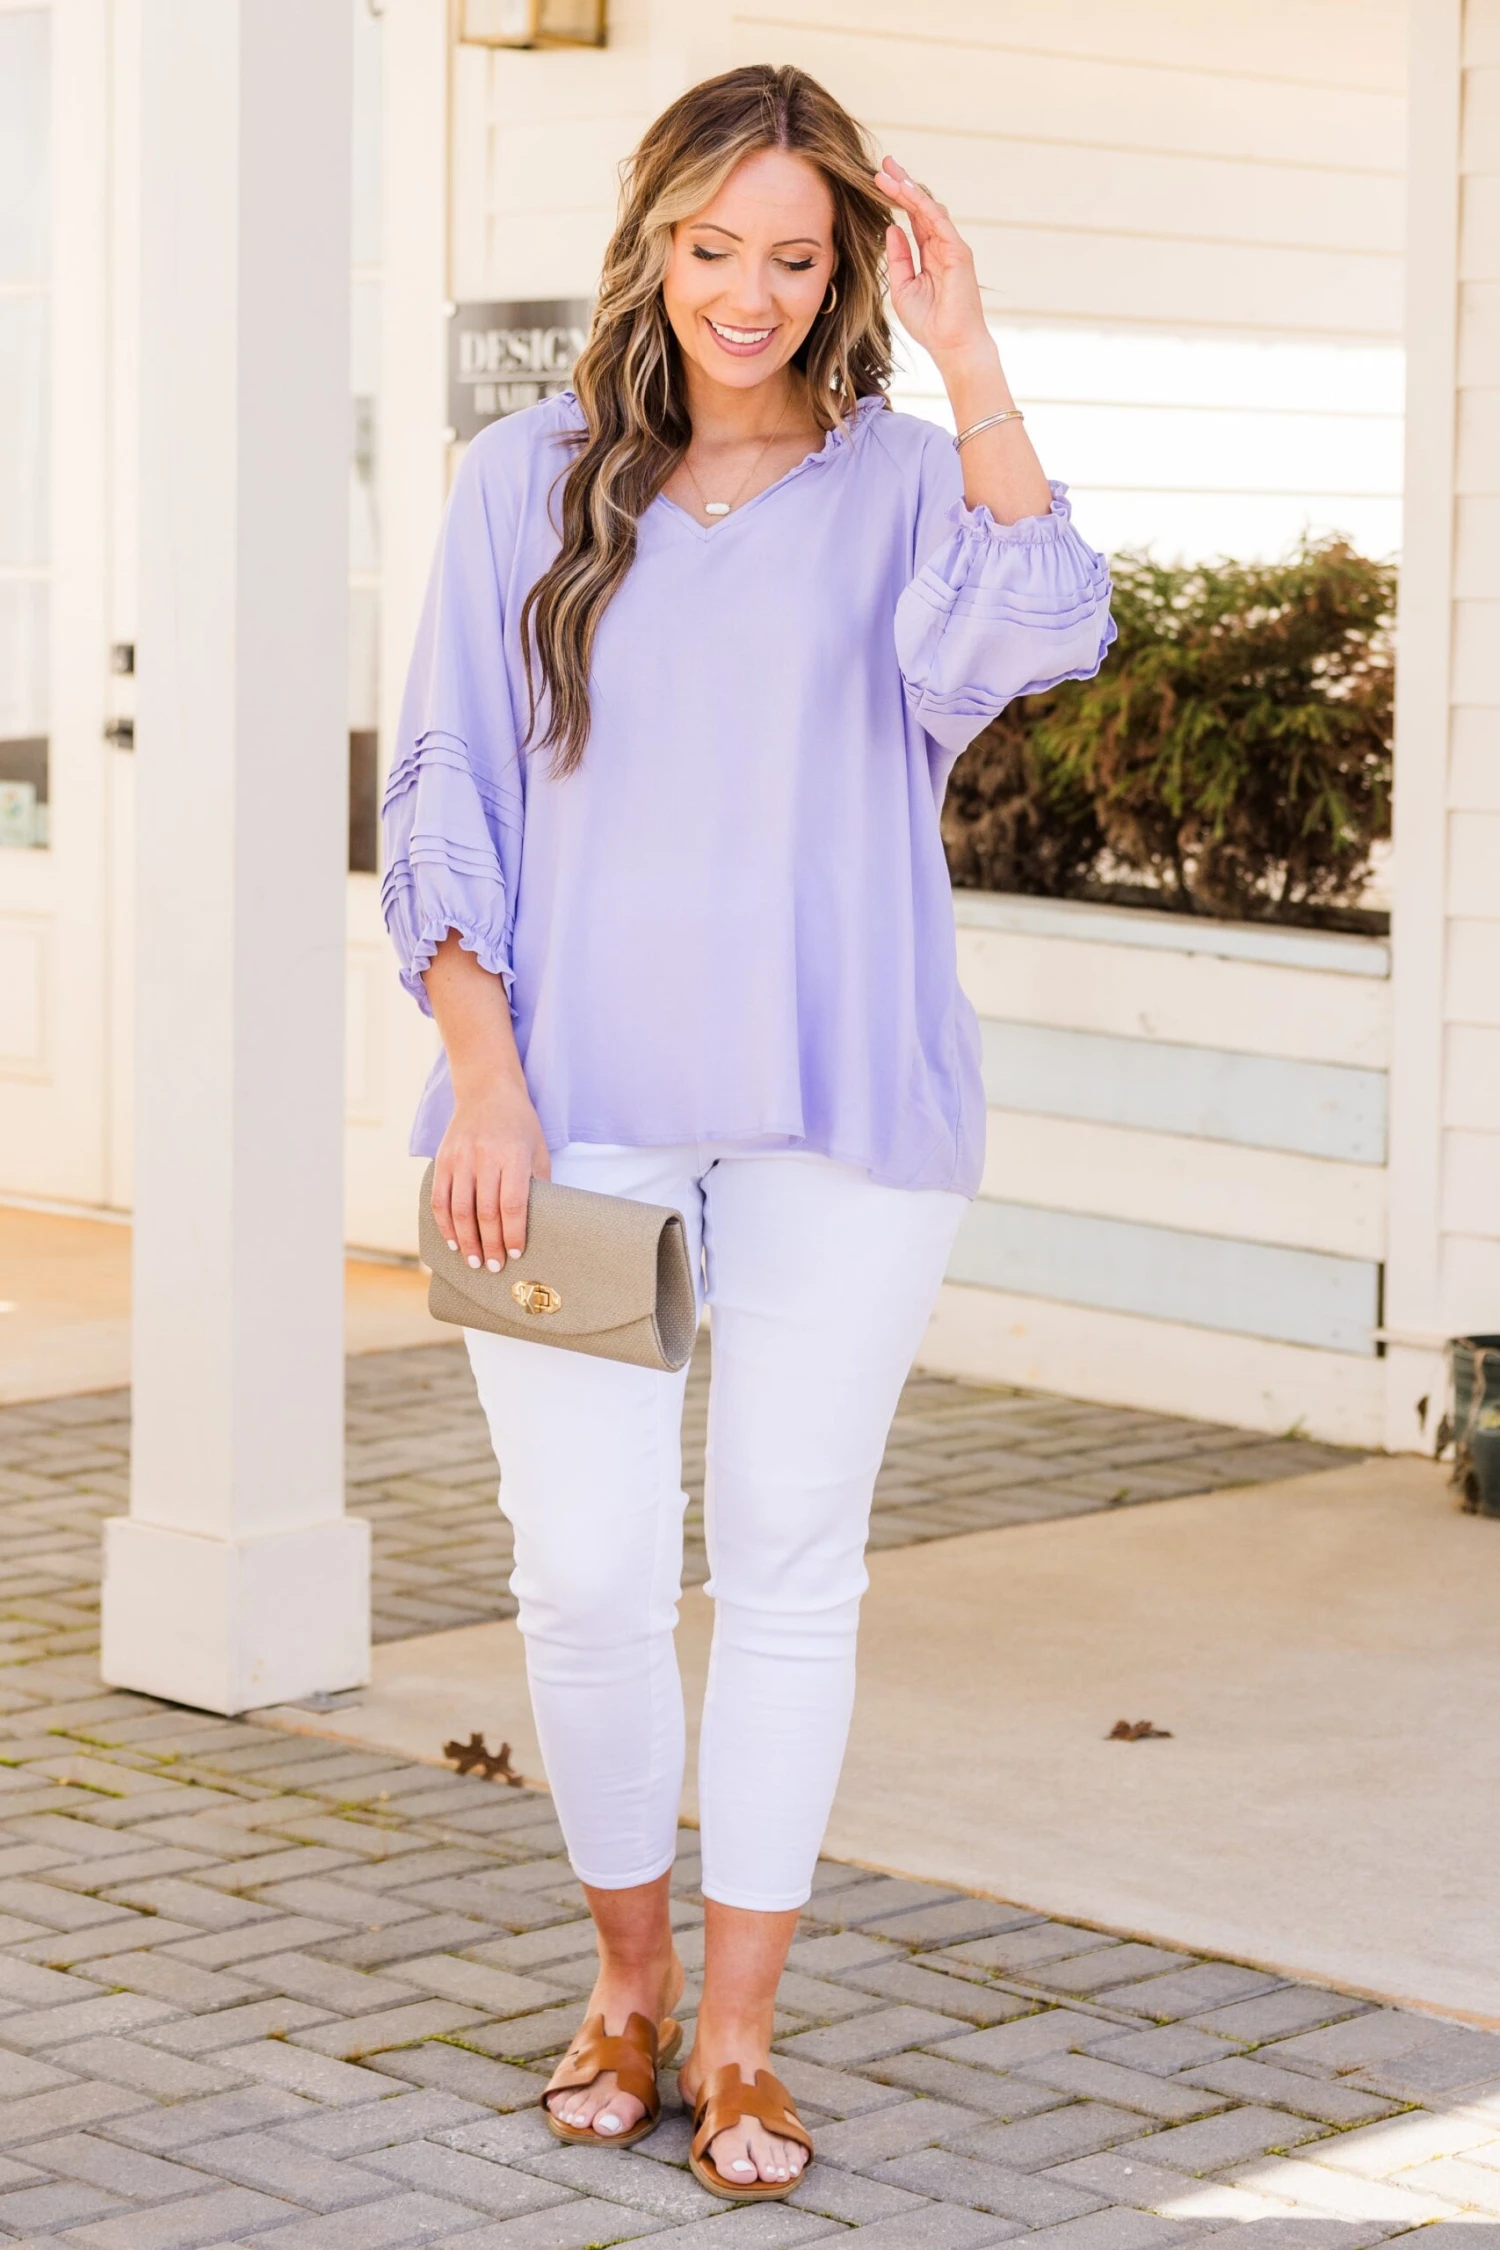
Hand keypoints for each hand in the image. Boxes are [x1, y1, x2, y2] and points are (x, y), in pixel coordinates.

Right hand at [431, 1085, 551, 1274]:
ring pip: (459, 1209)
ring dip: (466, 1241)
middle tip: (495, 1267)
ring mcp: (460, 1158)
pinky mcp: (443, 1159)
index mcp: (513, 1155)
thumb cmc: (519, 1123)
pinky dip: (444, 1224)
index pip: (512, 1204)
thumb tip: (540, 1222)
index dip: (513, 1233)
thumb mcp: (538, 1148)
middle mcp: (484, 1157)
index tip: (516, 1253)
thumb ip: (539, 1183)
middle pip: (485, 1212)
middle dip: (490, 1244)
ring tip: (474, 1262)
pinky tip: (452, 1241)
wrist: (486, 1089)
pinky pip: (439, 1198)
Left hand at [876, 155, 996, 378]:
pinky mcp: (958, 252)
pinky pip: (938, 221)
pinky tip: (906, 191)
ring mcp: (951, 246)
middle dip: (901, 184)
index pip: (912, 217)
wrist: (952, 345)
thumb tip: (891, 228)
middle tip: (882, 164)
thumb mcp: (903, 287)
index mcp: (929, 253)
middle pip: (920, 206)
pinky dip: (922, 204)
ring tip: (887, 174)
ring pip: (928, 208)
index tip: (878, 180)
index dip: (897, 198)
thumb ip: (898, 257)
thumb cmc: (929, 323)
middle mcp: (942, 245)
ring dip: (908, 189)